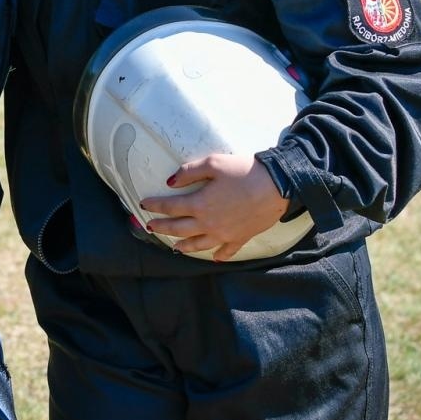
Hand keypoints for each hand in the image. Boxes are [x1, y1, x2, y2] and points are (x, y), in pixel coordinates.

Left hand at [139, 153, 288, 261]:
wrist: (276, 186)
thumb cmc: (244, 171)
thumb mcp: (213, 163)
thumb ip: (189, 172)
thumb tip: (170, 181)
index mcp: (200, 204)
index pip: (170, 207)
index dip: (155, 205)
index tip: (144, 204)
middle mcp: (209, 223)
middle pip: (179, 228)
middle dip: (162, 227)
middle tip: (150, 227)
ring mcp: (225, 234)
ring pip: (199, 245)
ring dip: (184, 246)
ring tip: (175, 247)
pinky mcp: (241, 238)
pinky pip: (226, 251)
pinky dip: (218, 255)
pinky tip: (213, 256)